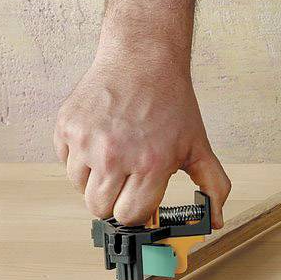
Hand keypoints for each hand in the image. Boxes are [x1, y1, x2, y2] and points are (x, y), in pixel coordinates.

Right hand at [54, 48, 230, 227]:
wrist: (142, 59)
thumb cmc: (171, 103)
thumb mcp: (199, 146)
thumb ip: (213, 187)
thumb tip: (215, 220)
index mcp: (150, 164)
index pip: (129, 216)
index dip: (136, 211)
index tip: (140, 200)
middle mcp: (115, 155)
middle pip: (99, 208)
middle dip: (113, 201)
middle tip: (126, 181)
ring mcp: (86, 141)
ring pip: (79, 187)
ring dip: (94, 180)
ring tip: (114, 158)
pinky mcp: (66, 127)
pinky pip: (65, 161)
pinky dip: (79, 158)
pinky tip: (99, 141)